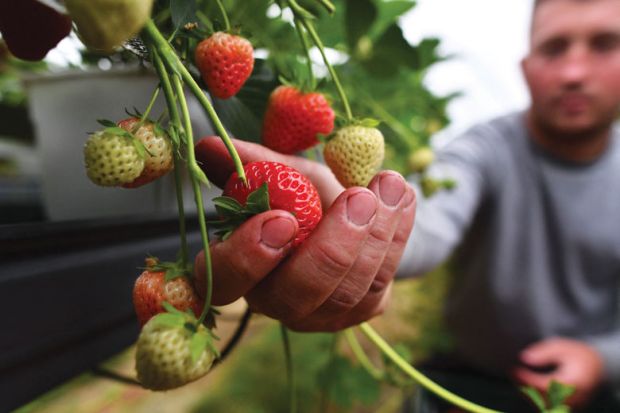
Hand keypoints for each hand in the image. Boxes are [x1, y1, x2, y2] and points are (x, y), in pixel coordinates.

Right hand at [193, 137, 415, 330]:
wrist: (357, 216)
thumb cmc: (311, 198)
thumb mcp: (286, 175)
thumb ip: (253, 165)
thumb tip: (206, 145)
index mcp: (241, 269)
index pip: (224, 281)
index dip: (248, 257)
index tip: (283, 218)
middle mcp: (275, 301)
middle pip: (295, 296)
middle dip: (331, 248)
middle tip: (358, 197)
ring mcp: (319, 314)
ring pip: (346, 291)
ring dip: (374, 234)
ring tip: (391, 184)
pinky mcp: (359, 312)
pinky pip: (379, 283)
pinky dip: (396, 237)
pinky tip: (404, 199)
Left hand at [512, 338, 603, 407]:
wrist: (597, 367)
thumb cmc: (577, 354)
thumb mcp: (562, 346)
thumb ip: (544, 351)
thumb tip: (525, 358)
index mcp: (574, 382)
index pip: (546, 385)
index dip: (527, 379)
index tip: (514, 370)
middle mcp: (573, 397)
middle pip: (543, 398)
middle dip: (524, 386)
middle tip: (511, 373)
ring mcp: (571, 404)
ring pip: (544, 404)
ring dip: (527, 393)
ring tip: (515, 377)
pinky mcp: (566, 406)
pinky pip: (547, 405)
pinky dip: (534, 397)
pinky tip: (524, 386)